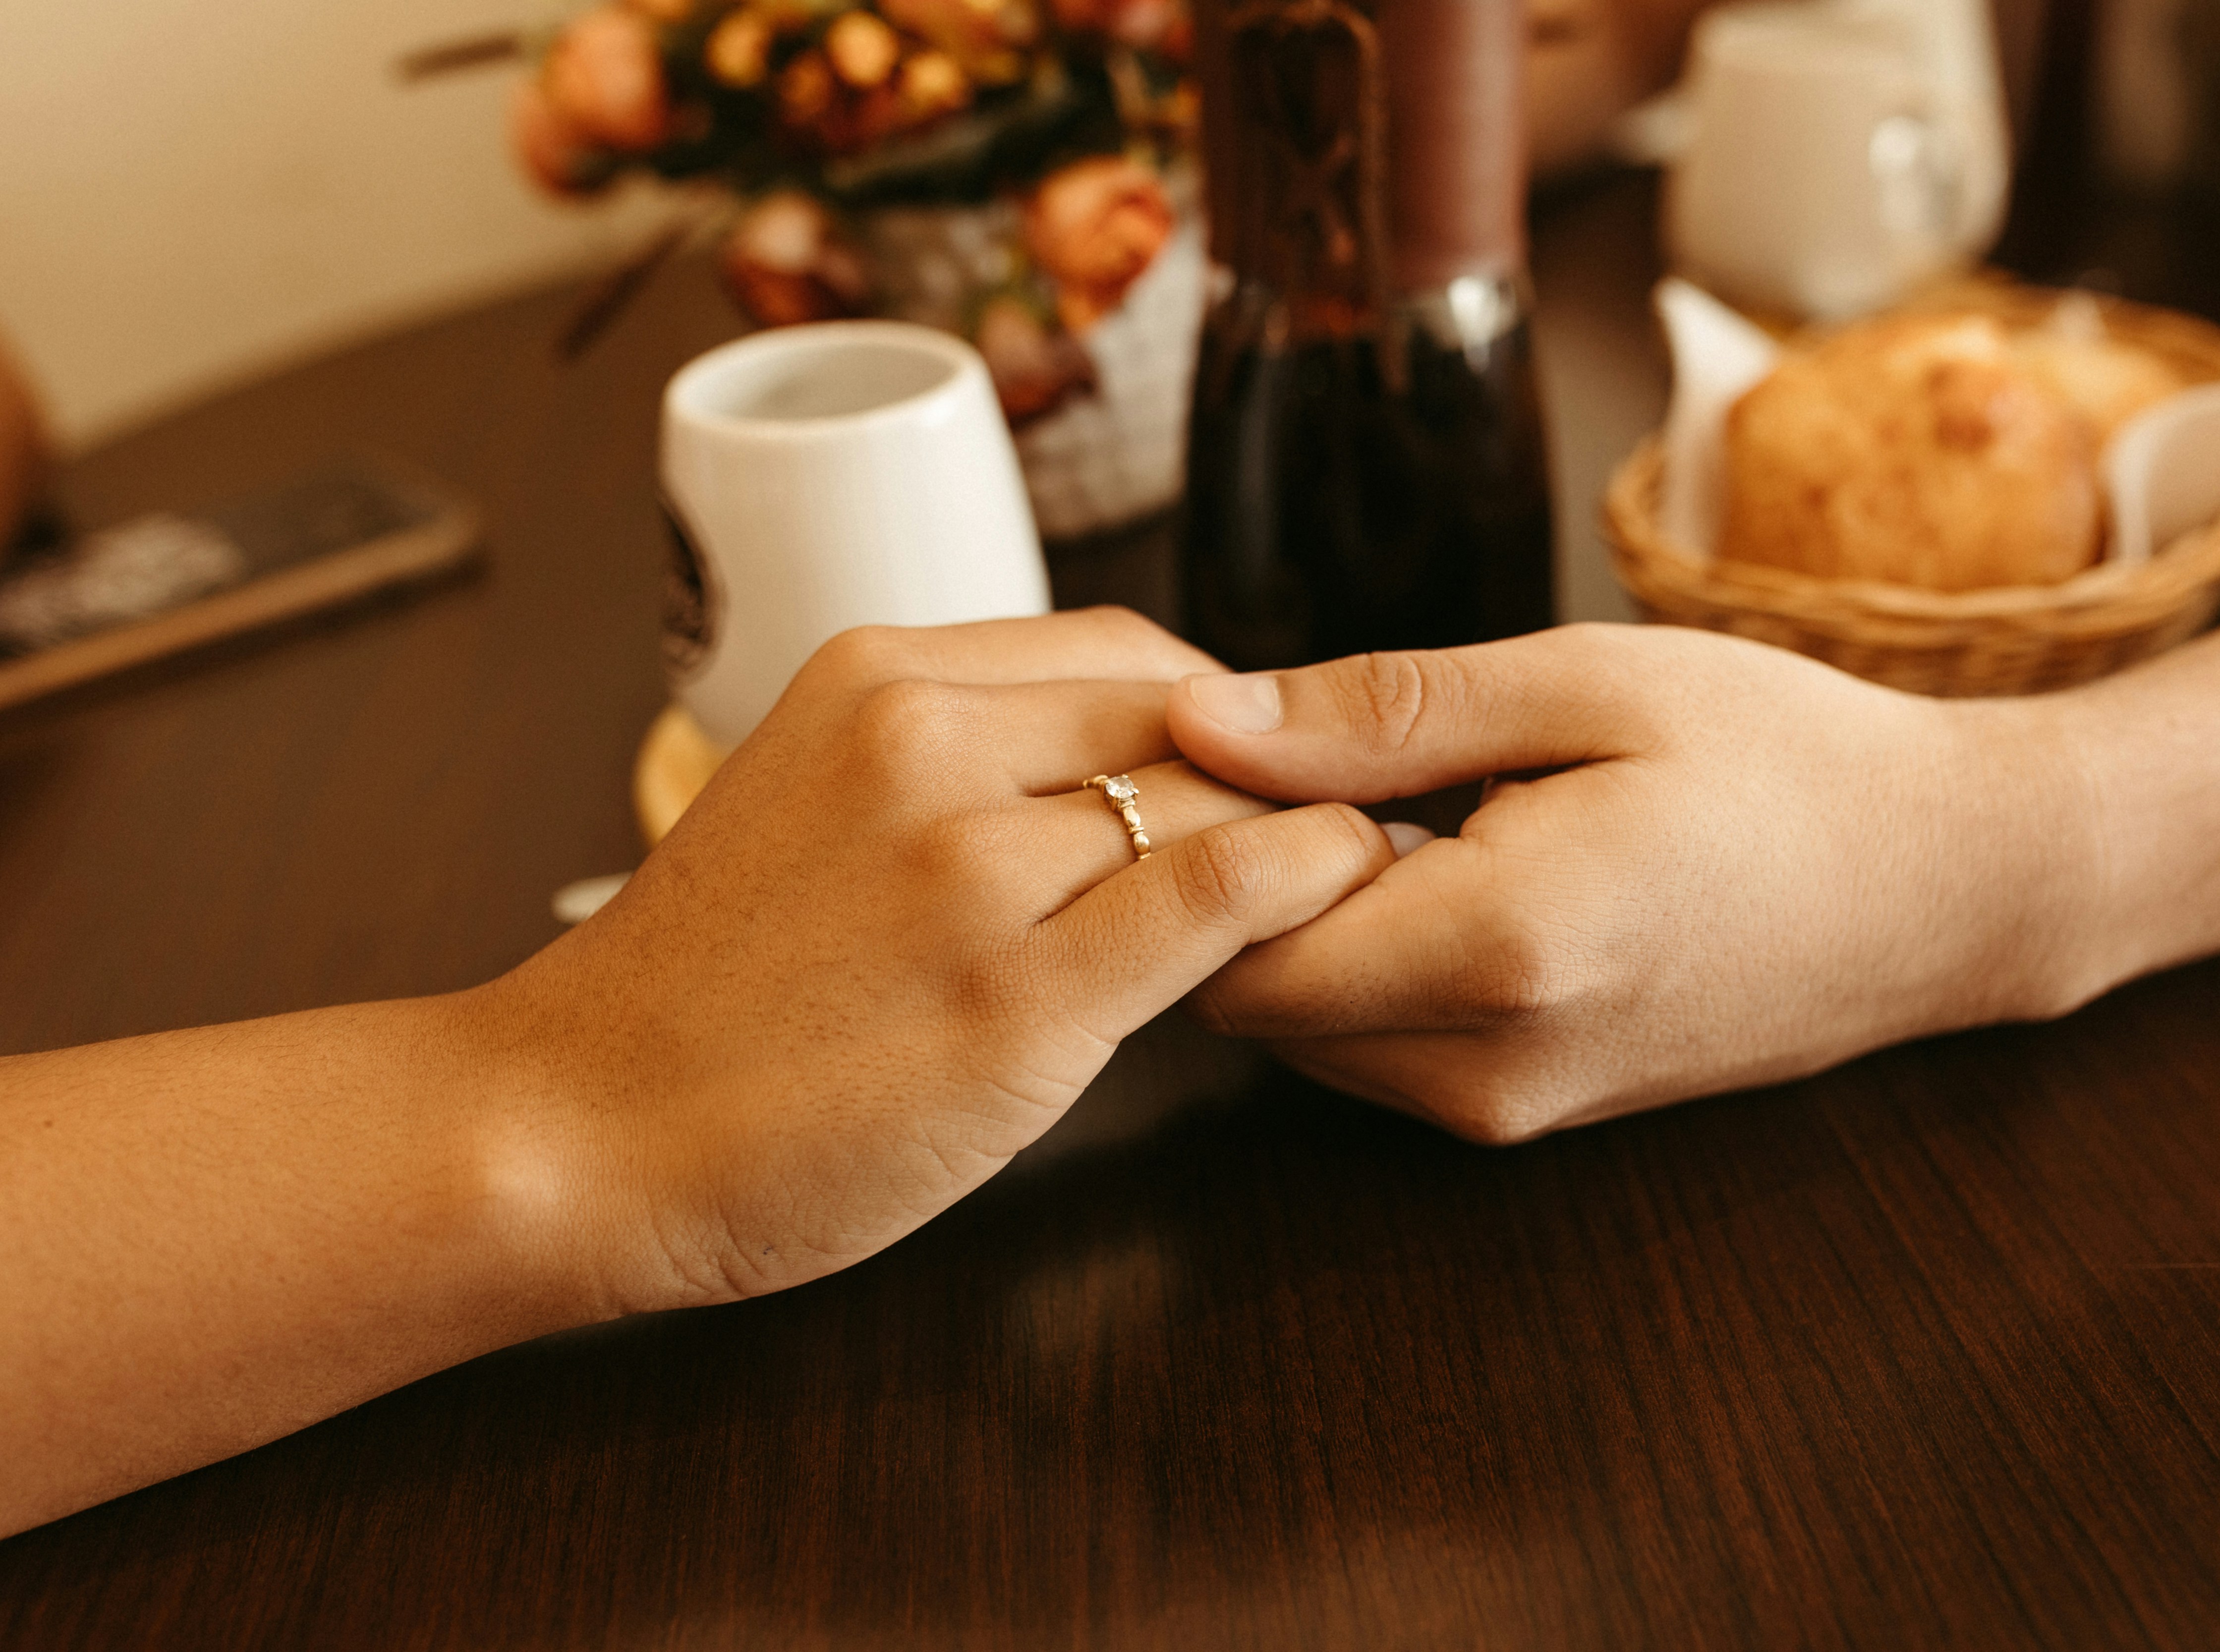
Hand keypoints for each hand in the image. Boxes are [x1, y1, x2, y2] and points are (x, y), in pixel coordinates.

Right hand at [485, 608, 1394, 1310]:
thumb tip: (1143, 758)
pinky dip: (1306, 888)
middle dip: (1273, 777)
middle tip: (1323, 833)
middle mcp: (927, 744)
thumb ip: (963, 761)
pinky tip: (1329, 911)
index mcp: (878, 676)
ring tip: (1340, 888)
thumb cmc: (709, 986)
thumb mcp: (819, 801)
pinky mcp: (1019, 999)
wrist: (573, 1123)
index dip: (1221, 716)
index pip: (1127, 649)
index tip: (1256, 776)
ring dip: (1302, 839)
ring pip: (1220, 799)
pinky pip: (1224, 896)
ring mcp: (972, 870)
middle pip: (1187, 715)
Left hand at [1164, 624, 2095, 1141]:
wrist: (1944, 888)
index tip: (1220, 750)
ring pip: (1307, 1036)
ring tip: (1364, 805)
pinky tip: (1425, 863)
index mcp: (1499, 950)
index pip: (1231, 949)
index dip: (1190, 850)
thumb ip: (1379, 717)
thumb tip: (1201, 725)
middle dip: (1229, 893)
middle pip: (1251, 1005)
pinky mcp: (1531, 1115)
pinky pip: (1381, 1050)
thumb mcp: (1584, 684)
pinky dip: (1362, 965)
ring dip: (1296, 930)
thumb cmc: (1784, 760)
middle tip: (1283, 762)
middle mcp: (1491, 1066)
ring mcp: (1513, 1112)